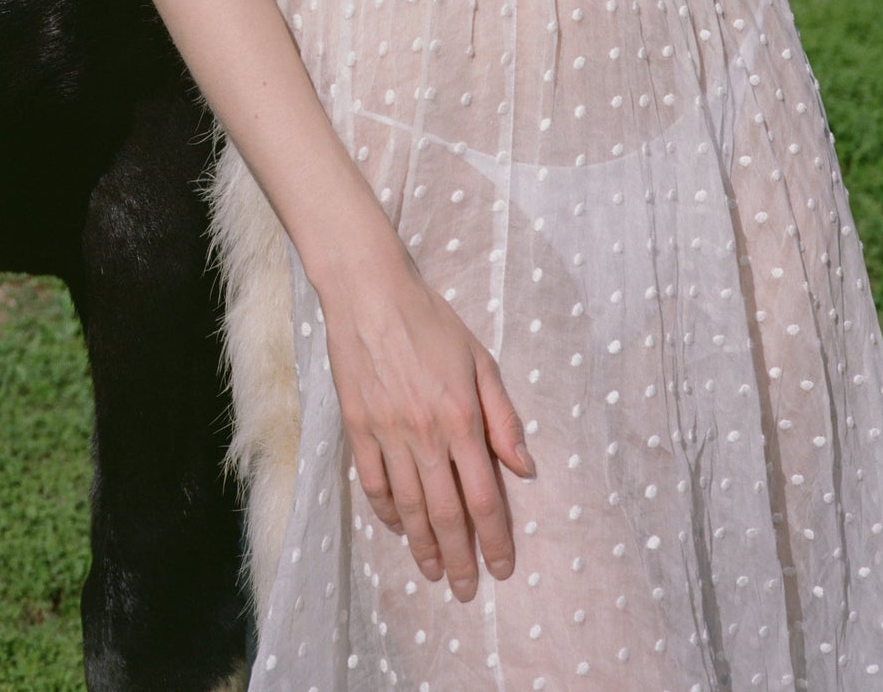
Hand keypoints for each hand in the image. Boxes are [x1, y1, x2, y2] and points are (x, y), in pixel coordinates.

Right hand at [317, 248, 535, 601]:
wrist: (371, 293)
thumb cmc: (431, 321)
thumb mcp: (481, 360)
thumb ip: (503, 418)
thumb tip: (525, 469)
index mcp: (461, 419)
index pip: (484, 498)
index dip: (494, 540)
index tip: (502, 567)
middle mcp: (425, 435)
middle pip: (446, 515)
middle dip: (459, 559)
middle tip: (465, 590)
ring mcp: (387, 434)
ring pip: (407, 508)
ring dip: (422, 546)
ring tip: (432, 572)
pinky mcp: (357, 428)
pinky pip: (373, 484)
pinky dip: (385, 513)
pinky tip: (397, 528)